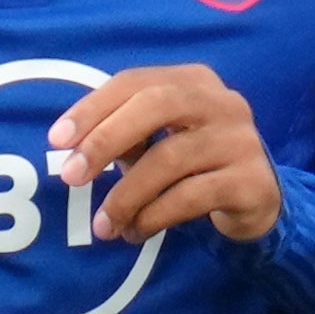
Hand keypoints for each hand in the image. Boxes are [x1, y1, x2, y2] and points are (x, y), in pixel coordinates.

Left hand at [50, 64, 283, 243]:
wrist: (258, 200)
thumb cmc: (196, 165)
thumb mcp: (159, 142)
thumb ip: (125, 136)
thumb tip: (73, 148)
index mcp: (194, 81)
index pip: (135, 82)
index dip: (93, 108)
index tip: (57, 139)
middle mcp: (222, 102)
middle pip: (156, 105)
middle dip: (105, 140)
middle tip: (71, 177)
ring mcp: (241, 140)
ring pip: (171, 158)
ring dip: (126, 195)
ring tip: (104, 226)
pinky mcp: (251, 181)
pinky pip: (191, 196)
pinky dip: (154, 216)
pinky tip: (135, 232)